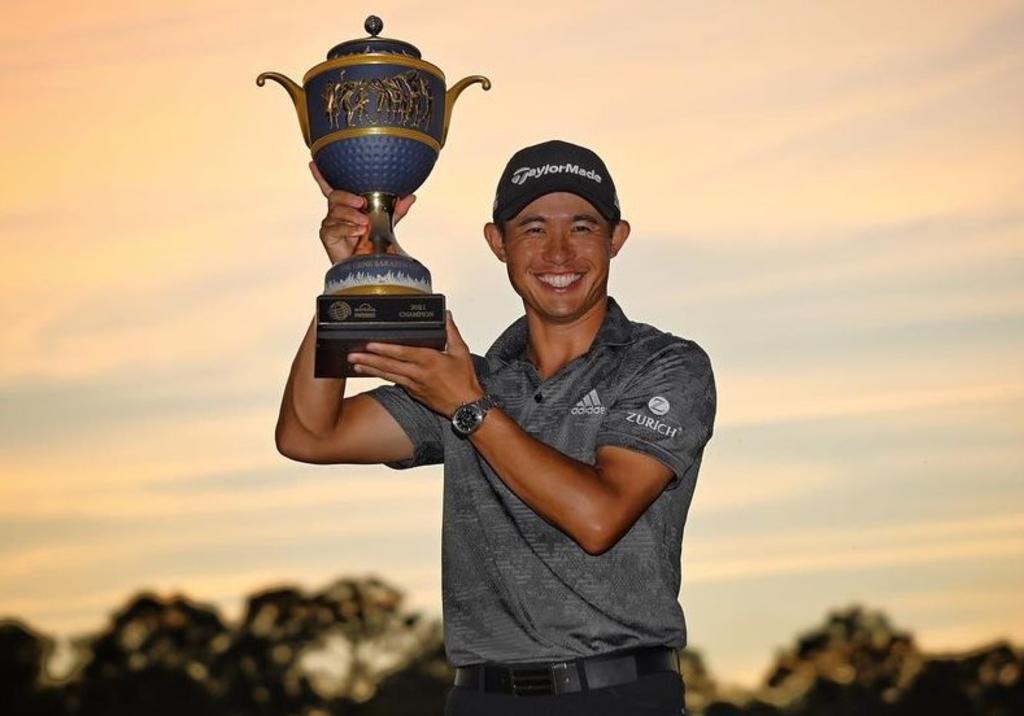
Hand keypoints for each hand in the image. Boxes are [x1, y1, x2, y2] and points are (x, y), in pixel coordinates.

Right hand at [310, 161, 416, 263]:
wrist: (365, 265)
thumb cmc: (371, 242)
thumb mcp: (386, 223)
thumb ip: (396, 210)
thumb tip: (411, 196)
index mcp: (346, 205)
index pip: (331, 188)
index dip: (321, 176)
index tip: (313, 163)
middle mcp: (335, 212)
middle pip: (335, 196)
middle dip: (348, 197)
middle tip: (362, 203)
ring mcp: (329, 224)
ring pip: (336, 212)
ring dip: (352, 215)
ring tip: (365, 223)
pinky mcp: (327, 236)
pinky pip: (335, 228)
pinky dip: (348, 228)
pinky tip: (359, 231)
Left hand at [347, 311, 482, 416]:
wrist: (466, 406)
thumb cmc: (464, 381)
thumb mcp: (461, 352)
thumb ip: (451, 332)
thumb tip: (445, 316)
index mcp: (429, 361)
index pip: (402, 353)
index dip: (385, 349)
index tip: (370, 344)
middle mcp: (418, 373)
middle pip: (389, 365)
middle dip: (369, 359)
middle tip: (352, 355)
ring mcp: (414, 385)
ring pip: (388, 375)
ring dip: (370, 369)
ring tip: (355, 363)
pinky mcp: (413, 393)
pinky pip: (394, 382)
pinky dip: (381, 376)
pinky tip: (371, 372)